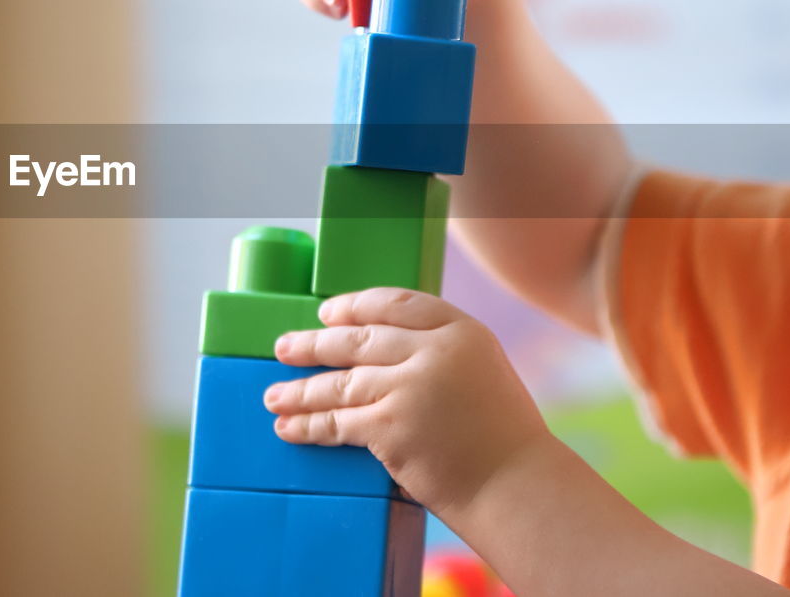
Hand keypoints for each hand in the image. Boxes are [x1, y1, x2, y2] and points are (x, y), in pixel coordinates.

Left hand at [264, 287, 549, 516]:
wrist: (517, 487)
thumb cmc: (501, 436)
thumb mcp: (480, 370)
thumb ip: (437, 352)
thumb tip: (377, 348)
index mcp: (461, 331)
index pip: (395, 302)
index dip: (354, 306)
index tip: (326, 313)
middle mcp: (434, 352)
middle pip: (358, 339)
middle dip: (314, 344)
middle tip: (283, 347)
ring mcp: (409, 388)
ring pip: (339, 382)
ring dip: (300, 390)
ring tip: (273, 395)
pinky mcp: (390, 428)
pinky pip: (337, 422)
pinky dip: (308, 425)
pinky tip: (288, 426)